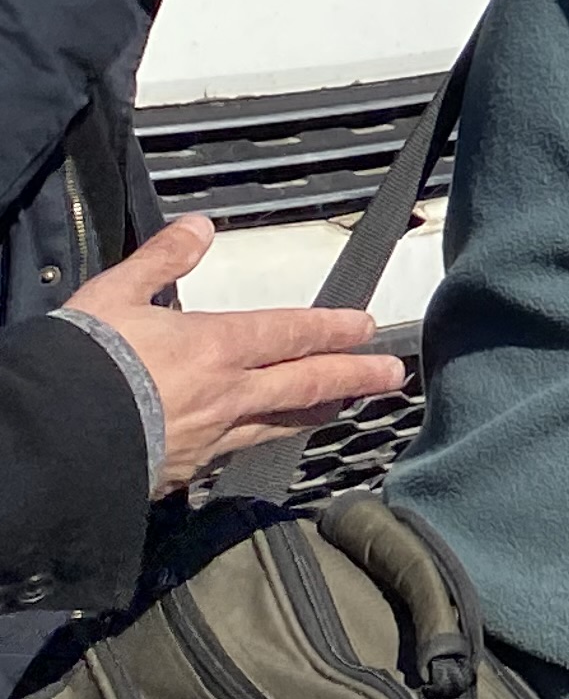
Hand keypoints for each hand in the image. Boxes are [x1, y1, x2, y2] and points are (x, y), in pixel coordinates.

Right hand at [73, 217, 405, 493]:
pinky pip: (236, 453)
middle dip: (354, 376)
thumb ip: (162, 259)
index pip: (293, 333)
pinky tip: (263, 441)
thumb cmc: (82, 361)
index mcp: (217, 346)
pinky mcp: (186, 472)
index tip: (368, 328)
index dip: (335, 329)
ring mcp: (212, 439)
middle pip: (307, 383)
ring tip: (344, 406)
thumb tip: (200, 225)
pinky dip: (259, 442)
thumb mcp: (116, 294)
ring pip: (280, 423)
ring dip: (317, 412)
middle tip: (391, 377)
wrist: (48, 439)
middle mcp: (229, 394)